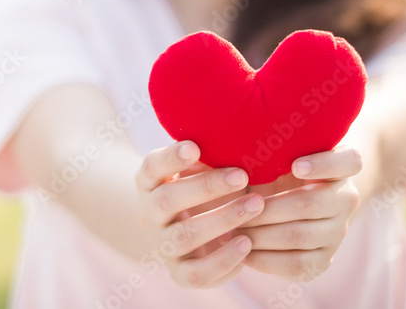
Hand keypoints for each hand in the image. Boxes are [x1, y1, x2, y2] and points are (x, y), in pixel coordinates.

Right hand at [136, 140, 265, 287]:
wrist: (188, 231)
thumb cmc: (204, 187)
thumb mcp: (201, 167)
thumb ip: (211, 154)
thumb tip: (245, 131)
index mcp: (150, 182)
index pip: (151, 167)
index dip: (171, 158)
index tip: (194, 147)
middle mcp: (150, 213)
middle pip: (166, 201)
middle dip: (206, 187)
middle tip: (242, 175)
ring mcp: (163, 245)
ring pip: (184, 236)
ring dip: (222, 220)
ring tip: (256, 205)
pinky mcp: (180, 273)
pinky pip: (196, 273)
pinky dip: (223, 260)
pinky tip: (247, 244)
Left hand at [236, 146, 362, 281]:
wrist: (292, 200)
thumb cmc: (276, 165)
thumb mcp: (276, 150)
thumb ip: (262, 144)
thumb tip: (224, 141)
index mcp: (342, 165)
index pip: (350, 161)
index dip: (324, 164)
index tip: (295, 165)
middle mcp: (346, 199)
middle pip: (311, 204)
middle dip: (269, 208)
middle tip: (239, 206)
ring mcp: (338, 231)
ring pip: (300, 235)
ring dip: (262, 234)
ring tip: (233, 229)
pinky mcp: (324, 259)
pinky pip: (298, 264)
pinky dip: (267, 259)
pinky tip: (243, 251)